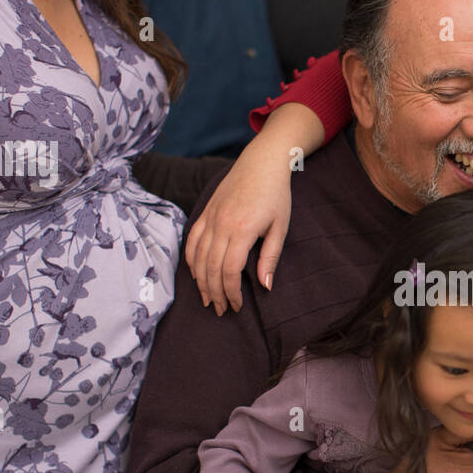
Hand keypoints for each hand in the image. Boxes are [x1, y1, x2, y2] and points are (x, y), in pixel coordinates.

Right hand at [185, 103, 321, 313]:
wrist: (261, 163)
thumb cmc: (276, 195)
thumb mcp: (280, 227)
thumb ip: (270, 257)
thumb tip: (265, 286)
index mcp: (242, 230)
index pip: (228, 271)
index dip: (231, 292)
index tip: (237, 306)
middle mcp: (221, 225)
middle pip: (210, 268)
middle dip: (214, 293)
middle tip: (220, 310)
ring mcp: (210, 218)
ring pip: (197, 257)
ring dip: (200, 281)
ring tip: (208, 299)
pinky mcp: (205, 212)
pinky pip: (192, 241)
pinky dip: (191, 261)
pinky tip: (197, 275)